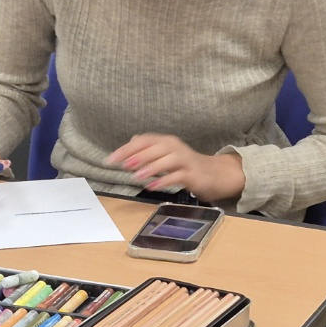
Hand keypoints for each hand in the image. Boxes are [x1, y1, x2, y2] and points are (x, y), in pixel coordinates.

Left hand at [107, 134, 245, 202]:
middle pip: (156, 147)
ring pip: (168, 160)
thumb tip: (129, 145)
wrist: (213, 174)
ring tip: (136, 176)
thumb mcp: (165, 154)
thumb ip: (148, 149)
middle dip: (138, 155)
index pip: (144, 140)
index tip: (112, 159)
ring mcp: (185, 160)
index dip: (127, 148)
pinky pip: (178, 176)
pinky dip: (164, 181)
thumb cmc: (185, 165)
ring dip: (151, 167)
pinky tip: (153, 186)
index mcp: (166, 141)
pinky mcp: (193, 175)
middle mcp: (175, 147)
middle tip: (122, 165)